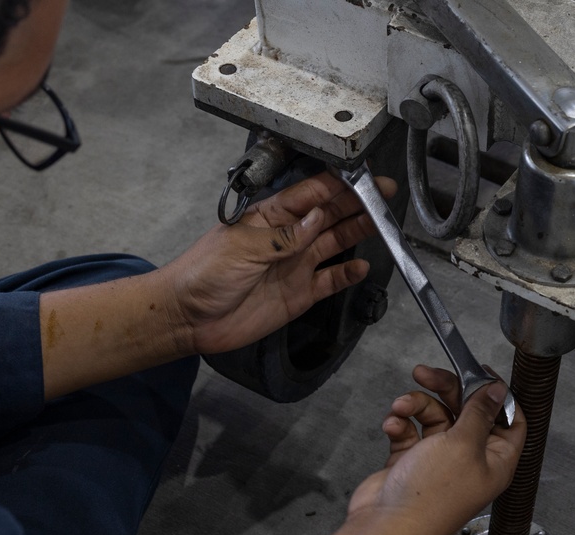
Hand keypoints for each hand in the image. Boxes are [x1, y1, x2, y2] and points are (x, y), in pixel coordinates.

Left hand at [161, 170, 396, 354]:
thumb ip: (284, 236)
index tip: (364, 176)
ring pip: (334, 244)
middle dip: (356, 204)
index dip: (337, 185)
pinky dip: (346, 274)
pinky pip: (329, 281)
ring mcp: (294, 265)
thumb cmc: (204, 274)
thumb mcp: (243, 247)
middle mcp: (287, 238)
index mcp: (270, 217)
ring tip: (383, 224)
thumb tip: (318, 217)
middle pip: (328, 215)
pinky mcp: (297, 294)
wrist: (188, 318)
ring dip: (357, 232)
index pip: (310, 194)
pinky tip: (362, 267)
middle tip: (385, 194)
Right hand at [331, 365, 525, 534]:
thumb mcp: (463, 444)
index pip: (509, 420)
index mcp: (495, 459)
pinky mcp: (411, 460)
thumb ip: (480, 412)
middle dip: (444, 389)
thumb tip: (499, 390)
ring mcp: (438, 460)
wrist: (386, 524)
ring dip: (414, 407)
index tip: (481, 372)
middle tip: (424, 373)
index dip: (498, 396)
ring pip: (432, 417)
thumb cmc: (431, 494)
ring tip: (399, 407)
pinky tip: (391, 426)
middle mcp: (469, 458)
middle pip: (465, 411)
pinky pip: (409, 431)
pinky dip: (399, 425)